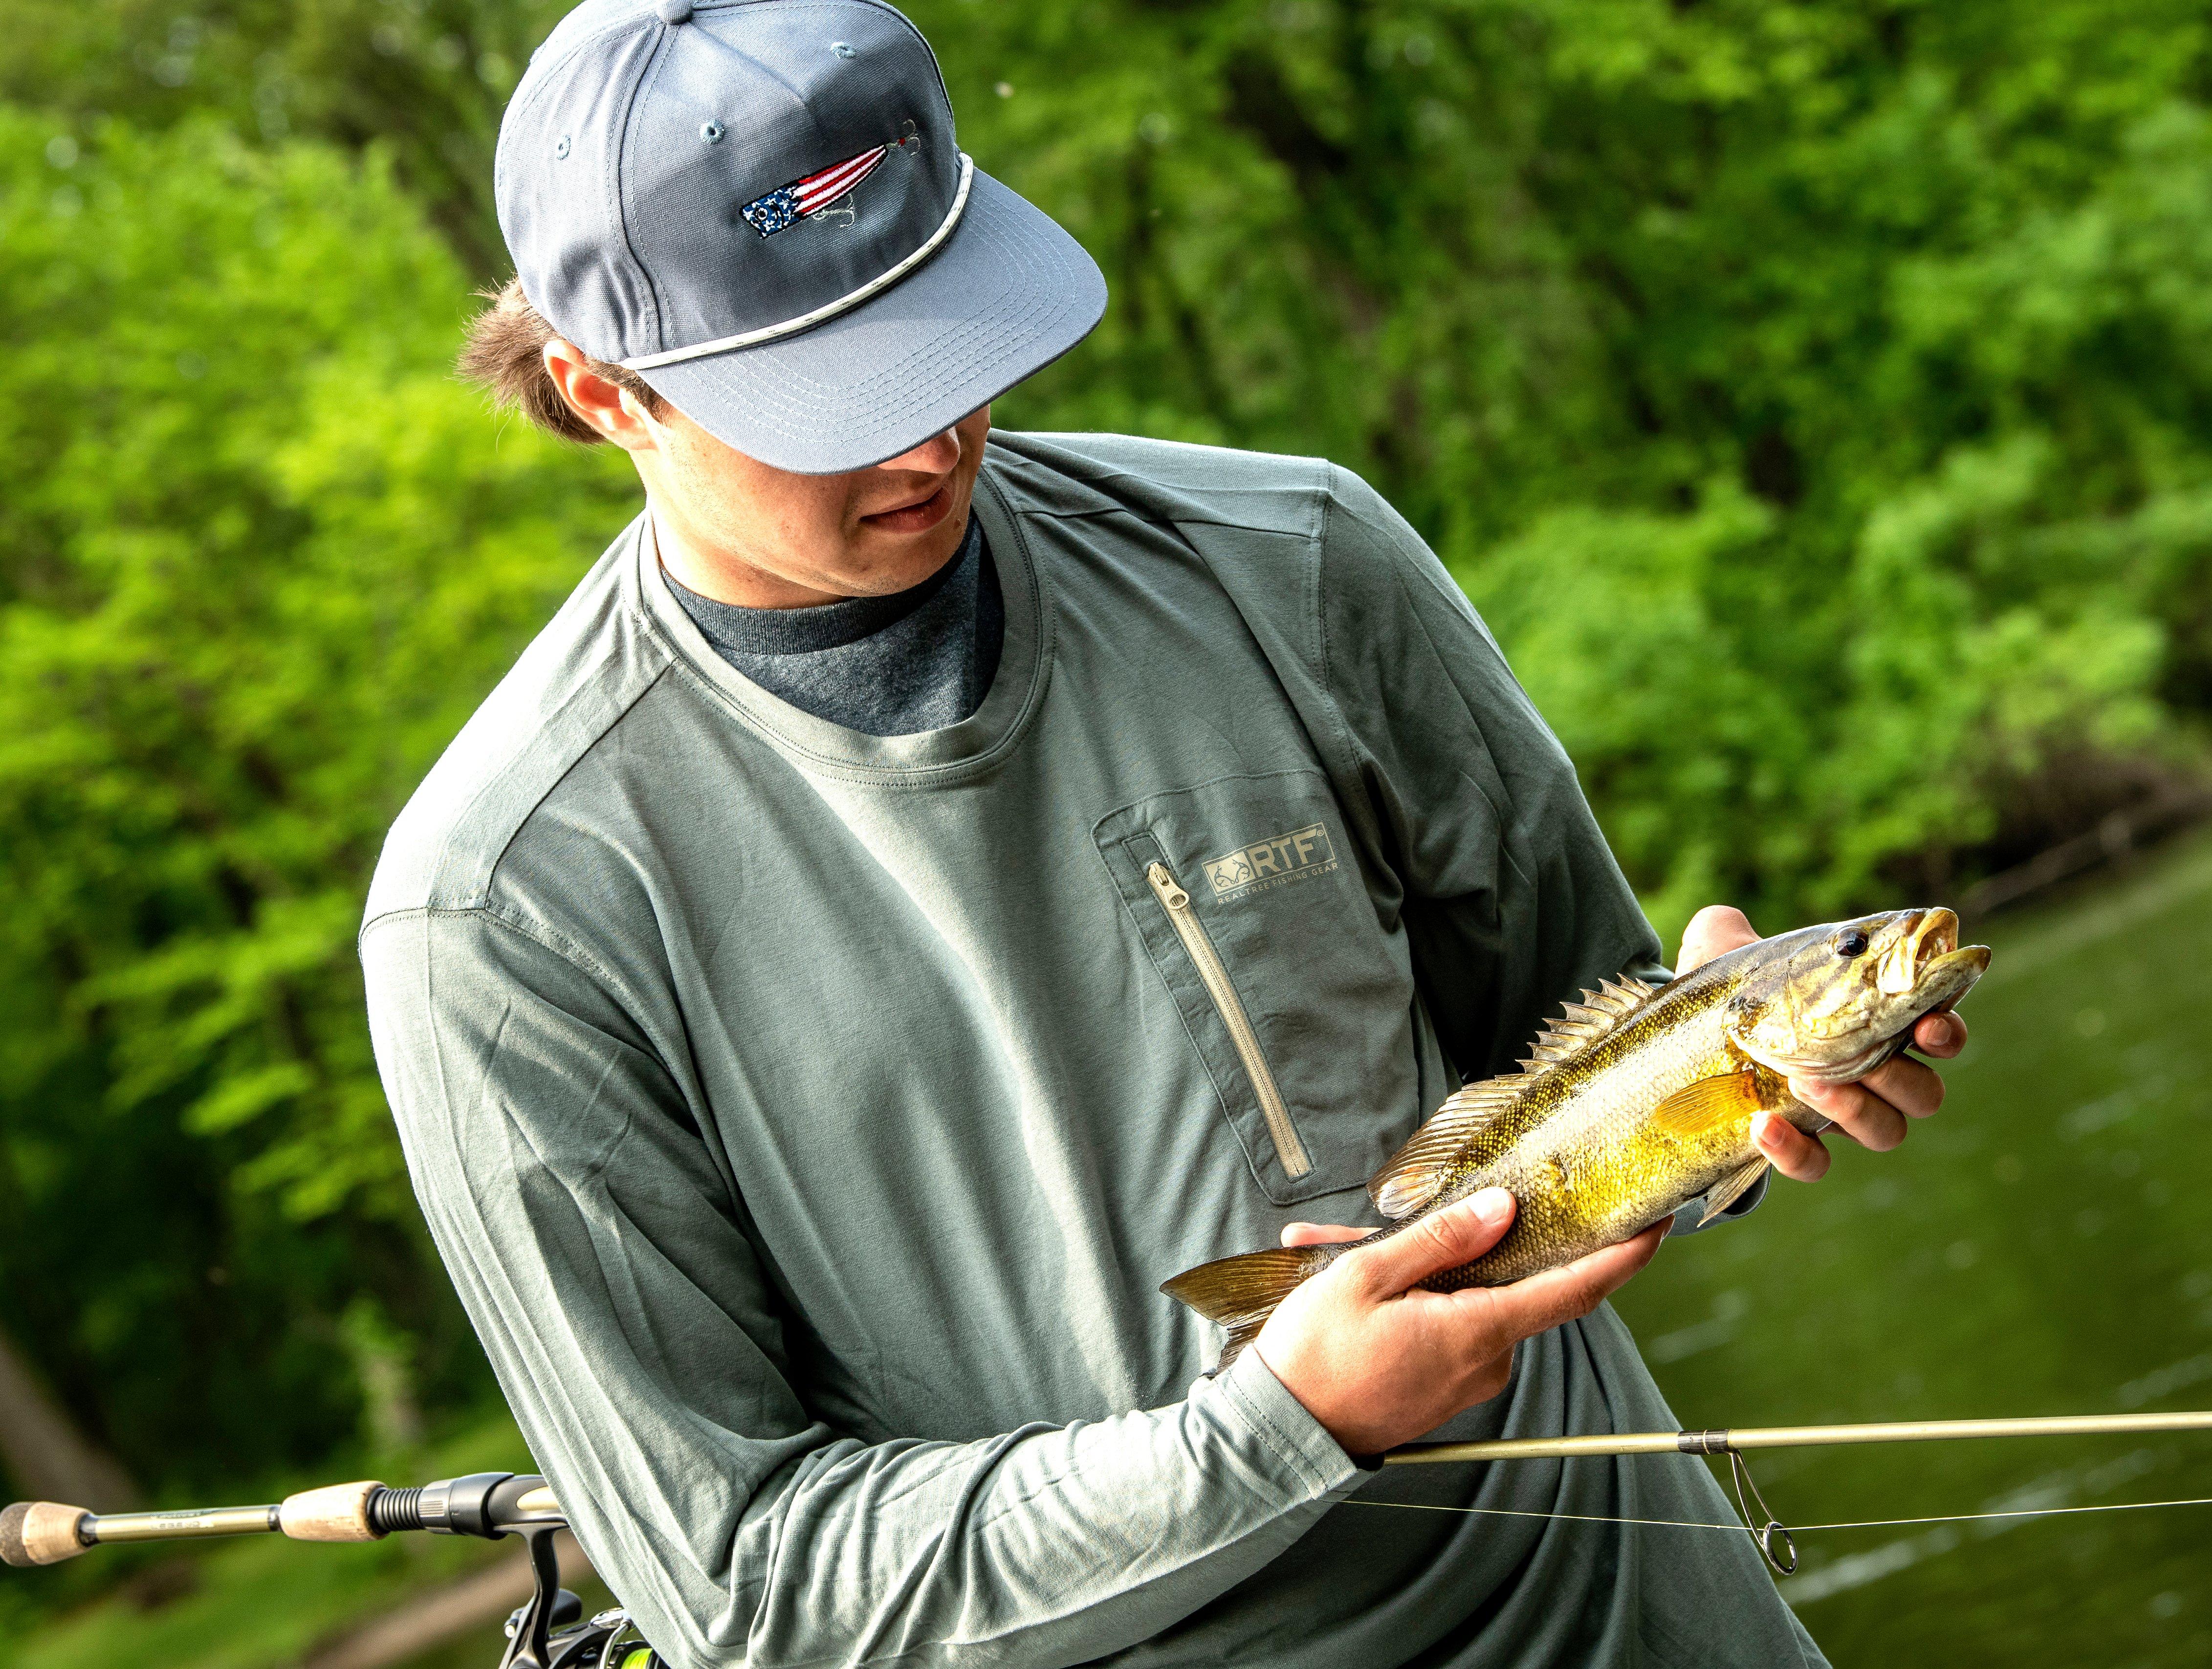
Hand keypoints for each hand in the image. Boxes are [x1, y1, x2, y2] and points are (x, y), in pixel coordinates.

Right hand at [1255, 1190, 1663, 1454]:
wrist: (1280, 1435)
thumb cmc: (1314, 1357)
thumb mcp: (1367, 1276)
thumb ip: (1441, 1239)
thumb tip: (1503, 1211)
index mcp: (1477, 1331)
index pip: (1574, 1290)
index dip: (1621, 1258)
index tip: (1655, 1225)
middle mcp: (1486, 1361)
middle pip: (1499, 1281)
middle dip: (1451, 1243)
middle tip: (1369, 1227)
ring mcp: (1467, 1380)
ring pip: (1464, 1301)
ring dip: (1411, 1272)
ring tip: (1337, 1255)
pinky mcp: (1445, 1389)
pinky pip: (1444, 1327)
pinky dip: (1405, 1301)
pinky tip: (1348, 1288)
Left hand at [1676, 905, 1968, 1182]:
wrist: (1685, 1048)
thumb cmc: (1731, 998)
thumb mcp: (1724, 955)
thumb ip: (1728, 930)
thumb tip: (1726, 921)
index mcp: (1875, 1022)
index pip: (1939, 1032)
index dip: (1945, 1032)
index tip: (1927, 1024)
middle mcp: (1872, 1073)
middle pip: (1924, 1093)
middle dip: (1899, 1078)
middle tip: (1855, 1058)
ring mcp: (1839, 1115)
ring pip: (1886, 1131)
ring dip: (1854, 1109)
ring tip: (1803, 1082)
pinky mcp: (1800, 1146)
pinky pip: (1816, 1164)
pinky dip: (1796, 1152)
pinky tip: (1762, 1126)